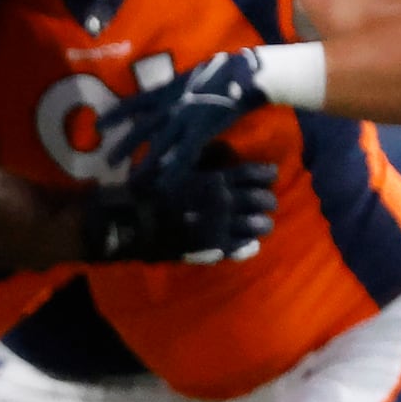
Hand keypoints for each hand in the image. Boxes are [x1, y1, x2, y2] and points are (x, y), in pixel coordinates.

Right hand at [81, 160, 277, 264]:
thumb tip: (215, 155)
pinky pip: (240, 246)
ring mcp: (221, 224)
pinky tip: (250, 245)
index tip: (270, 175)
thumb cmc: (146, 192)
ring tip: (261, 225)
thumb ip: (193, 163)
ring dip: (262, 224)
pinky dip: (247, 245)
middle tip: (266, 202)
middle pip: (261, 199)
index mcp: (214, 179)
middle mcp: (224, 200)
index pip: (253, 173)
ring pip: (257, 224)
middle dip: (267, 200)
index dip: (265, 174)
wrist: (130, 223)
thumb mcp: (170, 168)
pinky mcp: (214, 246)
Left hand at [95, 51, 267, 188]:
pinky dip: (174, 171)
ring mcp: (184, 118)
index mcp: (167, 91)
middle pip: (142, 128)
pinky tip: (165, 185)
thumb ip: (177, 90)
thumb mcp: (192, 77)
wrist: (245, 74)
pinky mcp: (200, 129)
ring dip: (145, 164)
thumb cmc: (223, 72)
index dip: (116, 114)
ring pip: (159, 145)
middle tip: (108, 161)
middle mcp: (171, 105)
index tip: (98, 125)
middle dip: (125, 145)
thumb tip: (169, 99)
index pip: (134, 103)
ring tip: (131, 181)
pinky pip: (184, 154)